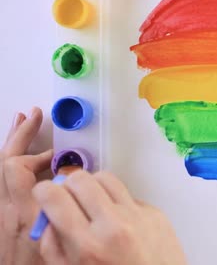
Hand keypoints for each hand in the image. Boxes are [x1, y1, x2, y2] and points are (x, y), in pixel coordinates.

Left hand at [0, 107, 52, 264]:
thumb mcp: (58, 239)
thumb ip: (65, 209)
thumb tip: (72, 185)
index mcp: (20, 211)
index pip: (15, 167)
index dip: (37, 155)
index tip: (56, 155)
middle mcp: (4, 208)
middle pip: (4, 160)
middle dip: (19, 135)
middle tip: (32, 116)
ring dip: (11, 143)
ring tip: (20, 124)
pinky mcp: (0, 215)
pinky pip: (2, 178)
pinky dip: (9, 160)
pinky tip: (18, 155)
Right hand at [33, 170, 186, 264]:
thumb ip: (53, 246)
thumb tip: (49, 214)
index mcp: (88, 246)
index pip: (54, 197)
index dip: (43, 192)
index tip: (45, 195)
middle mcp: (114, 226)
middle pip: (80, 179)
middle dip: (68, 186)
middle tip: (69, 199)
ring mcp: (138, 216)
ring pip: (106, 178)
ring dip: (94, 187)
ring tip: (92, 205)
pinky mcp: (156, 213)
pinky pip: (128, 196)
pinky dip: (118, 203)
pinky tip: (119, 221)